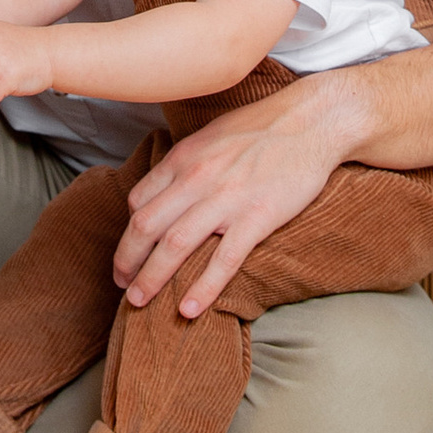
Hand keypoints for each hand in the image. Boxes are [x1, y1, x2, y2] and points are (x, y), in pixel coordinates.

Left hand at [111, 84, 339, 318]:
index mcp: (184, 157)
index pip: (139, 200)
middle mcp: (197, 178)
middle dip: (126, 260)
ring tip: (137, 302)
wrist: (312, 122)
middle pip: (146, 225)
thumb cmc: (263, 127)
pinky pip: (223, 260)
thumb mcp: (212, 136)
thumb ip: (188, 163)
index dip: (127, 232)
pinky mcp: (257, 218)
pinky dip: (202, 288)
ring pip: (174, 245)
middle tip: (121, 284)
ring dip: (150, 278)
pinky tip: (188, 310)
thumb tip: (168, 188)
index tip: (128, 253)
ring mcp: (226, 199)